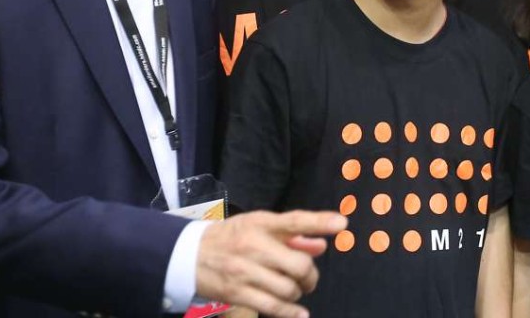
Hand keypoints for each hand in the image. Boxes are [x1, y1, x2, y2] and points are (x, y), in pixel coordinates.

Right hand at [194, 210, 346, 317]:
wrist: (188, 255)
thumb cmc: (232, 237)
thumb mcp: (259, 226)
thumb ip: (292, 235)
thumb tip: (321, 245)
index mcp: (261, 224)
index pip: (294, 221)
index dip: (319, 222)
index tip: (341, 223)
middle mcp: (254, 246)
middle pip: (298, 264)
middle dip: (310, 274)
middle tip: (308, 277)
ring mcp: (245, 271)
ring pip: (288, 288)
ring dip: (299, 292)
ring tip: (297, 289)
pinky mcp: (238, 294)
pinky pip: (273, 306)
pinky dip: (291, 312)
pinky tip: (299, 313)